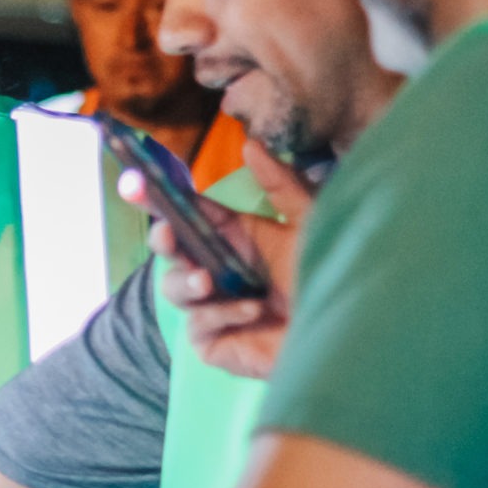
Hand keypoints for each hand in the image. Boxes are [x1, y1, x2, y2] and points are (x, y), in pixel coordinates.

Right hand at [153, 140, 312, 380]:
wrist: (349, 331)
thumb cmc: (331, 277)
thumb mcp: (310, 223)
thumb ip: (280, 184)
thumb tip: (249, 145)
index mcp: (234, 238)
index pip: (188, 213)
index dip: (160, 198)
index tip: (137, 183)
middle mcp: (219, 270)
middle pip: (171, 249)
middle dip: (162, 238)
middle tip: (168, 233)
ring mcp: (214, 308)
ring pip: (174, 287)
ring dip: (188, 281)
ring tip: (209, 281)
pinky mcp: (215, 343)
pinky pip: (198, 325)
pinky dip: (221, 313)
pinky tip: (253, 312)